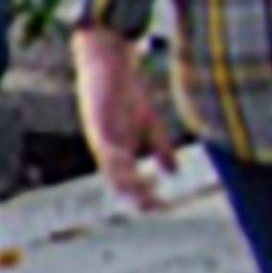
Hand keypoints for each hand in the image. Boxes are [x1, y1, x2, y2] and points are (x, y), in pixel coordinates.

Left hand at [68, 21, 185, 205]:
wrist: (107, 65)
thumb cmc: (127, 95)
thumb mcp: (151, 124)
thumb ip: (160, 149)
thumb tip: (174, 173)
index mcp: (119, 154)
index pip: (131, 184)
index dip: (145, 197)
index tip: (164, 206)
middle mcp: (107, 151)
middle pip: (119, 184)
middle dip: (137, 197)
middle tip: (154, 207)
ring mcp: (100, 139)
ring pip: (112, 170)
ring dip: (129, 184)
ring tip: (145, 191)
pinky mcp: (97, 124)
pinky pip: (106, 146)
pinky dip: (118, 157)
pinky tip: (129, 162)